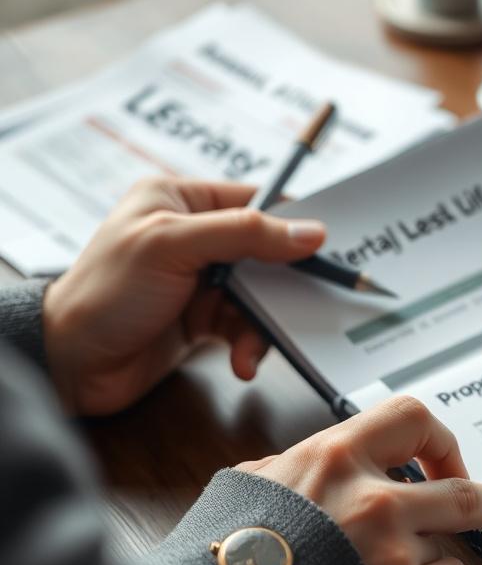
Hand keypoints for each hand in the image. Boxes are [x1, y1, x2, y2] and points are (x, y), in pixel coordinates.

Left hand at [42, 176, 326, 415]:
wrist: (73, 364)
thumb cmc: (106, 293)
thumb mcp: (174, 246)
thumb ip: (244, 234)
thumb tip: (309, 231)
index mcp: (180, 200)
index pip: (255, 200)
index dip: (293, 222)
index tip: (327, 245)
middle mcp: (193, 236)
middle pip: (266, 253)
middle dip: (283, 285)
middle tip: (306, 303)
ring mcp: (200, 280)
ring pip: (262, 295)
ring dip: (262, 324)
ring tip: (249, 347)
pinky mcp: (202, 318)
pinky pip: (245, 326)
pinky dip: (249, 345)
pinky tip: (241, 363)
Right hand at [236, 396, 481, 564]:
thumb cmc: (228, 554)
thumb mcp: (254, 484)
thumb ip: (297, 468)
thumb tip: (311, 468)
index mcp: (336, 457)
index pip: (412, 417)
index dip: (437, 440)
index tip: (441, 459)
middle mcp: (374, 496)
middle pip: (461, 489)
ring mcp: (395, 548)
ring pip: (451, 543)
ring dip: (433, 556)